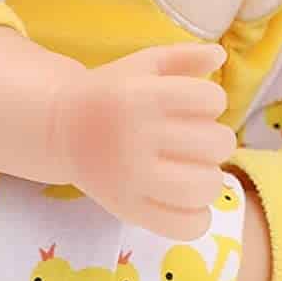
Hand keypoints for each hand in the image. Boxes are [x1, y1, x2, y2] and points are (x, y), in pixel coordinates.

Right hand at [50, 42, 237, 240]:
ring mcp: (131, 179)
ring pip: (205, 187)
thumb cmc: (110, 92)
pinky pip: (184, 226)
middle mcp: (136, 138)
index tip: (195, 104)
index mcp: (141, 96)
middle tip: (197, 138)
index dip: (212, 101)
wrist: (61, 129)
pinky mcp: (128, 210)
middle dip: (216, 138)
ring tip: (197, 168)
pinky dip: (198, 216)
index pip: (211, 100)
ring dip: (211, 176)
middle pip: (216, 144)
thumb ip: (183, 56)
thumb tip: (219, 54)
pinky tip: (188, 199)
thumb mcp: (143, 64)